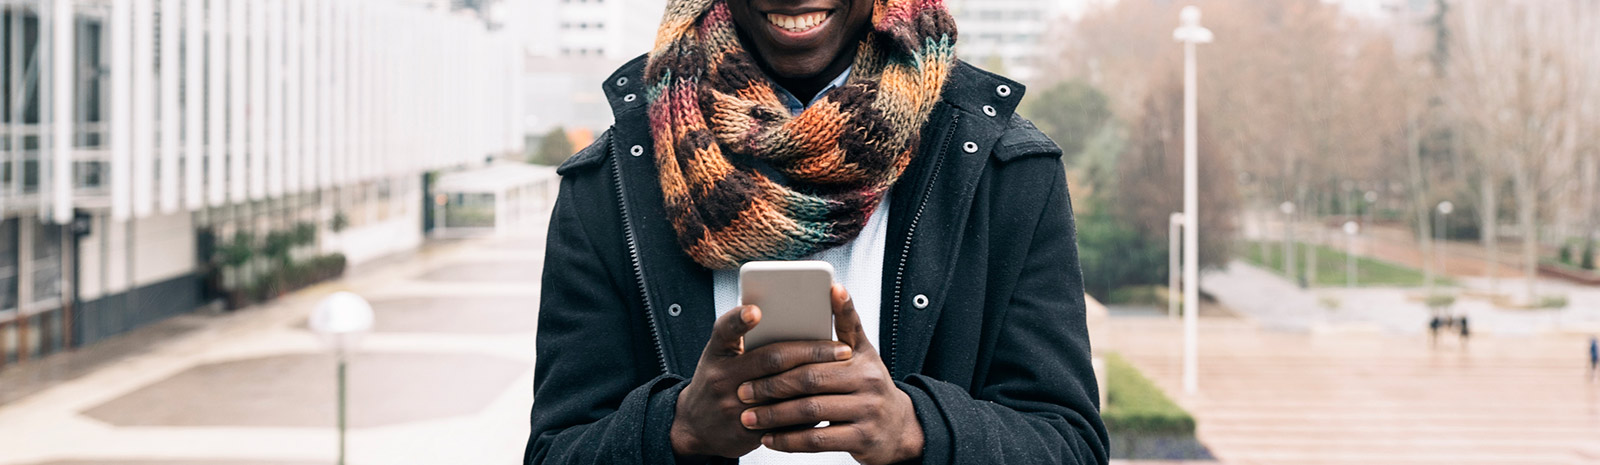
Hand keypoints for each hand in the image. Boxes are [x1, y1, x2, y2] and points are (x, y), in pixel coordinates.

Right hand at [671, 305, 853, 457]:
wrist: (695, 425)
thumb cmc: (720, 380)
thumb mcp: (722, 356)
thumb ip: (749, 340)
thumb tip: (799, 322)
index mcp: (718, 352)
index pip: (724, 331)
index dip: (738, 320)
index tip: (756, 311)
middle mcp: (721, 377)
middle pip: (771, 359)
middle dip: (811, 350)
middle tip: (842, 348)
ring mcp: (732, 406)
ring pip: (783, 391)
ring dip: (816, 379)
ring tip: (843, 371)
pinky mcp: (746, 431)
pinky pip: (785, 419)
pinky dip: (808, 408)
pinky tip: (829, 399)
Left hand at [736, 285, 924, 464]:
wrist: (899, 428)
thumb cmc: (868, 383)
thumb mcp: (863, 351)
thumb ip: (846, 322)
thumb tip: (834, 287)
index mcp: (862, 356)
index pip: (818, 351)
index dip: (788, 351)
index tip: (758, 352)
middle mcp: (868, 381)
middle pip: (810, 381)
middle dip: (772, 386)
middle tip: (744, 391)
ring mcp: (868, 412)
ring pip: (811, 412)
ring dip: (775, 416)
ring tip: (748, 417)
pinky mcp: (863, 439)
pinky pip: (819, 441)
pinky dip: (790, 441)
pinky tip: (769, 439)